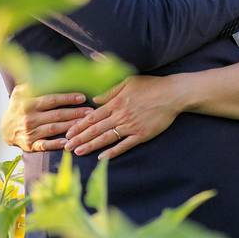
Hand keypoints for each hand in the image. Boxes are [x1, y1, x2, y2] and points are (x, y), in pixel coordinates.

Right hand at [0, 84, 91, 151]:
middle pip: (56, 115)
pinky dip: (56, 144)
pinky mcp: (30, 145)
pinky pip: (45, 145)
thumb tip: (46, 71)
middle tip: (90, 112)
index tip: (82, 97)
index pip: (51, 99)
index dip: (67, 98)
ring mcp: (29, 132)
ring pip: (54, 129)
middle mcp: (29, 117)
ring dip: (71, 126)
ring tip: (85, 124)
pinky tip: (68, 142)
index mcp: (27, 102)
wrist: (4, 128)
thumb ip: (33, 82)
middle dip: (75, 113)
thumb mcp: (20, 91)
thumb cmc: (18, 106)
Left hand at [63, 75, 180, 160]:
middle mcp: (120, 115)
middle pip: (95, 129)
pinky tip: (102, 158)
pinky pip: (124, 145)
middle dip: (79, 138)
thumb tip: (94, 99)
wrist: (172, 94)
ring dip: (91, 146)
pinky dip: (113, 152)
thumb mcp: (128, 81)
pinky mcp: (142, 135)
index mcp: (116, 102)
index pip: (92, 116)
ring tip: (78, 152)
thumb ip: (110, 91)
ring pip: (107, 138)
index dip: (79, 125)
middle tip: (66, 146)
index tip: (68, 132)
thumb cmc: (150, 85)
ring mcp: (131, 126)